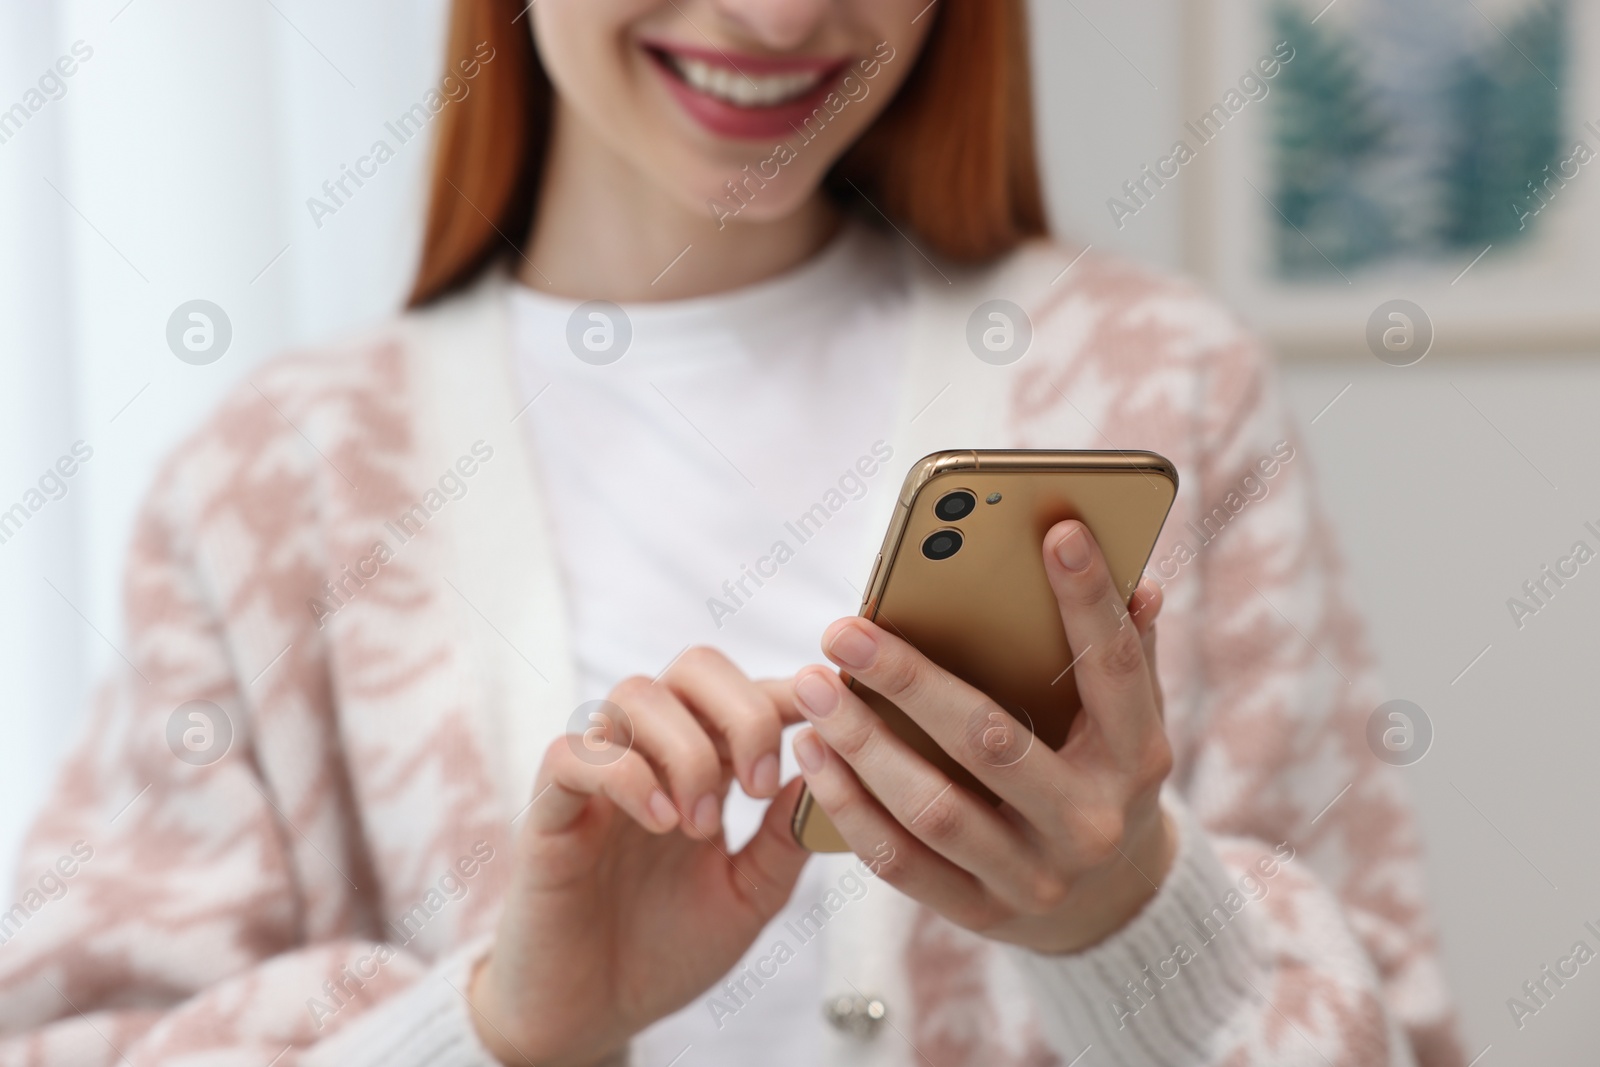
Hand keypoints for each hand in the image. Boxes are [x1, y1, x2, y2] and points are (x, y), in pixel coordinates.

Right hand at [468, 649, 809, 1065]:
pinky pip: (576, 753)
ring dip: (688, 750)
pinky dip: (627, 776)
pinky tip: (663, 824)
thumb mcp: (749, 896)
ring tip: (704, 824)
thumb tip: (824, 769)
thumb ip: (784, 837)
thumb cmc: (666, 950)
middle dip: (743, 711)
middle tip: (759, 786)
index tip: (830, 718)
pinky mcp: (549, 811)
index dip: (791, 691)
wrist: (590, 1016)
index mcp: (703, 765)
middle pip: (694, 666)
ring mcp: (596, 776)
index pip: (746, 691)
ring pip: (635, 695)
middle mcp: (649, 754)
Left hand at [790, 519, 1175, 954]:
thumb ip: (1129, 651)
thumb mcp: (1129, 720)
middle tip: (844, 629)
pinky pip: (900, 862)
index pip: (1115, 670)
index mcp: (1138, 758)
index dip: (1089, 600)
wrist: (1110, 906)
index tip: (1055, 530)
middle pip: (992, 742)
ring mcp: (1035, 877)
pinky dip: (849, 806)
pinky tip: (813, 753)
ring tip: (814, 685)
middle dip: (910, 681)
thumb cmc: (1101, 774)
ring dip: (863, 744)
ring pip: (934, 808)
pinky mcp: (981, 913)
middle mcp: (1091, 822)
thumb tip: (1142, 578)